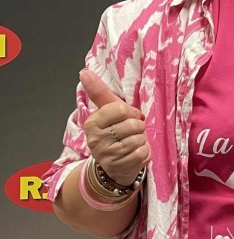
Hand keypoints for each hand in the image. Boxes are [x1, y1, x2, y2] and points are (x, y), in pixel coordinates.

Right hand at [80, 69, 150, 186]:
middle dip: (138, 127)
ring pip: (139, 138)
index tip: (128, 117)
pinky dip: (144, 152)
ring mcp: (107, 155)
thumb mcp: (107, 111)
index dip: (130, 112)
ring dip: (141, 140)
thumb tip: (84, 71)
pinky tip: (135, 153)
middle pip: (133, 124)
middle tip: (130, 132)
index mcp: (92, 122)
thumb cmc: (114, 132)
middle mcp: (95, 139)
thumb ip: (98, 91)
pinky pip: (142, 153)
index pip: (120, 109)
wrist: (113, 165)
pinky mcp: (119, 167)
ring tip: (132, 143)